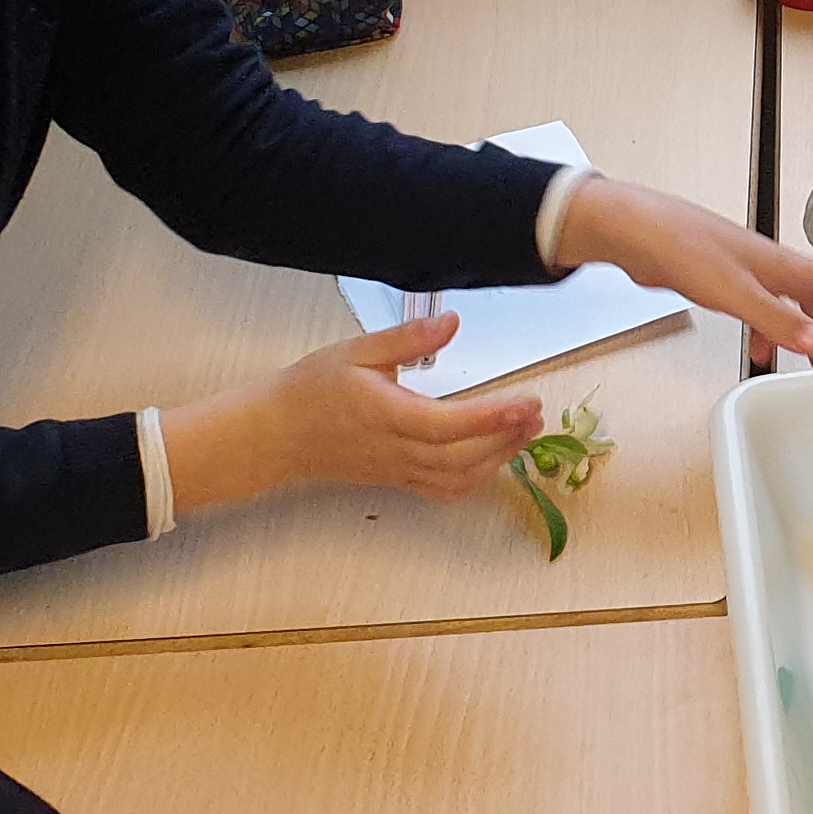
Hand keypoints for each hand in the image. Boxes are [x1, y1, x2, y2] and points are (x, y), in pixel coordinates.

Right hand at [161, 314, 543, 512]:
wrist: (275, 434)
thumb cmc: (310, 391)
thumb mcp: (356, 350)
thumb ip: (407, 337)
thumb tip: (451, 323)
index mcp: (385, 415)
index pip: (448, 424)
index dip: (492, 417)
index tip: (526, 402)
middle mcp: (395, 450)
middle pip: (462, 455)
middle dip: (506, 437)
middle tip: (537, 412)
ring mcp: (397, 470)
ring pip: (457, 477)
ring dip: (498, 458)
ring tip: (525, 430)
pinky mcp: (396, 479)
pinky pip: (443, 490)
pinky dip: (475, 480)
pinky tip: (494, 460)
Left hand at [549, 176, 812, 368]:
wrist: (636, 232)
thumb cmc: (682, 246)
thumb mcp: (735, 293)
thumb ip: (777, 320)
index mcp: (783, 264)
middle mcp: (772, 265)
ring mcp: (749, 272)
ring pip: (794, 304)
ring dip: (809, 330)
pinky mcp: (725, 281)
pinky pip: (763, 311)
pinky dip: (770, 332)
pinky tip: (759, 351)